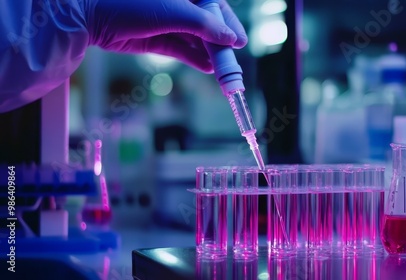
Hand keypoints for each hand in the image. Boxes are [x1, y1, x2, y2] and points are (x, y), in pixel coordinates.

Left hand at [82, 0, 247, 72]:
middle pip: (207, 24)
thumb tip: (230, 38)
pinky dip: (194, 59)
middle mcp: (178, 3)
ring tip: (223, 71)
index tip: (240, 41)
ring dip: (209, 54)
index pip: (215, 4)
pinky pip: (181, 49)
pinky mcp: (156, 38)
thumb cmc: (131, 2)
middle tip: (232, 61)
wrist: (89, 14)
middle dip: (220, 43)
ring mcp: (166, 21)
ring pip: (195, 39)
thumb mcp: (174, 11)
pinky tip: (207, 68)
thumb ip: (205, 25)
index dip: (229, 22)